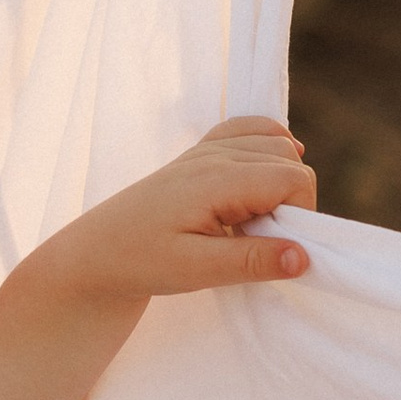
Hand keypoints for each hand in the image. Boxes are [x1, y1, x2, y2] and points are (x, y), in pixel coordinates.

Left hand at [50, 118, 316, 300]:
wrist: (96, 253)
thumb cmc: (140, 261)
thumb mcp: (195, 270)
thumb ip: (250, 261)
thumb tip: (304, 256)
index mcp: (217, 179)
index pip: (293, 178)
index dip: (300, 215)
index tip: (274, 247)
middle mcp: (215, 155)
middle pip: (288, 158)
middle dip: (292, 200)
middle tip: (260, 238)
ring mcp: (206, 150)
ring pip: (275, 142)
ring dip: (280, 178)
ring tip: (253, 220)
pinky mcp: (200, 154)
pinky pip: (249, 128)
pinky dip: (268, 143)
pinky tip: (265, 172)